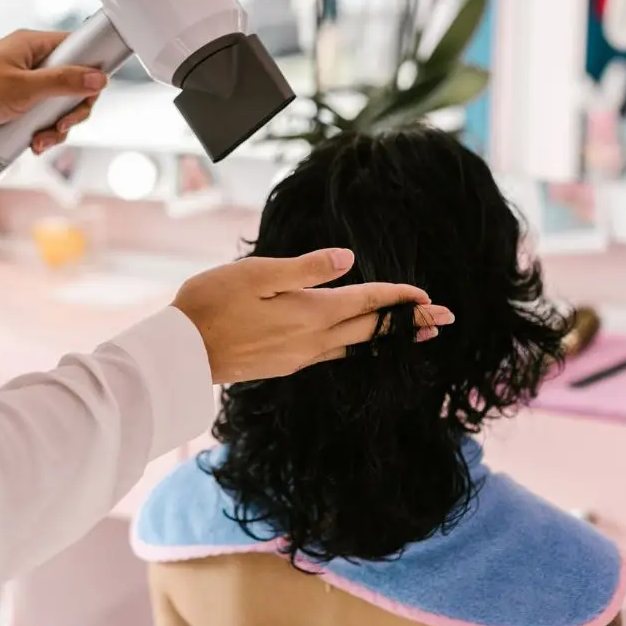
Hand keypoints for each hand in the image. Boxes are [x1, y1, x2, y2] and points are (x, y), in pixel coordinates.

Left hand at [0, 29, 106, 153]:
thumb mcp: (25, 87)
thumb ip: (64, 82)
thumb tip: (99, 78)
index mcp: (35, 45)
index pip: (78, 49)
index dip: (90, 71)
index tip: (91, 92)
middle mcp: (35, 61)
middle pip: (74, 83)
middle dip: (72, 111)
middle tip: (62, 125)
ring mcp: (30, 83)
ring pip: (61, 104)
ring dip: (57, 127)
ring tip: (42, 140)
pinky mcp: (24, 102)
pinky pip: (46, 116)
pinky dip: (44, 132)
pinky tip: (35, 142)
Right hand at [172, 249, 455, 385]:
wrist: (180, 352)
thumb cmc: (211, 304)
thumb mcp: (257, 273)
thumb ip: (305, 268)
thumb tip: (349, 260)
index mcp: (311, 313)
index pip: (368, 302)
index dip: (401, 298)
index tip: (431, 297)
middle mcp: (313, 339)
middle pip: (373, 329)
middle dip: (411, 323)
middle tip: (446, 320)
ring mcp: (300, 356)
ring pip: (357, 345)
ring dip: (389, 338)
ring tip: (416, 335)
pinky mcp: (286, 365)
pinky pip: (335, 353)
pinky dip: (359, 345)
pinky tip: (359, 343)